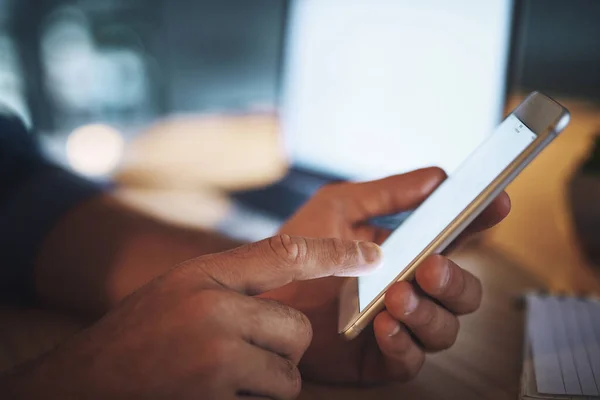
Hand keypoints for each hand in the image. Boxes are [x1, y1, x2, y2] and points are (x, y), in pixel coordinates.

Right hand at [2, 235, 380, 399]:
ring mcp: (215, 360)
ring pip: (289, 375)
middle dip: (281, 347)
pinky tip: (210, 393)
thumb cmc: (141, 332)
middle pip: (297, 330)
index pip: (287, 253)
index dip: (336, 254)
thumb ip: (237, 279)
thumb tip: (301, 272)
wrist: (85, 384)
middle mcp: (214, 312)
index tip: (373, 256)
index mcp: (205, 276)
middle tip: (241, 351)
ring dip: (268, 381)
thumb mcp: (184, 287)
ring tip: (221, 375)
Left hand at [261, 167, 510, 383]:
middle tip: (430, 266)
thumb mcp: (339, 208)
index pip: (455, 240)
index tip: (494, 204)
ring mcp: (397, 324)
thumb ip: (387, 193)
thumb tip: (436, 176)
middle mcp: (410, 289)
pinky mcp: (378, 358)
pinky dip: (405, 343)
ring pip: (445, 328)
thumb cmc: (296, 247)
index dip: (480, 223)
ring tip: (396, 295)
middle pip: (463, 292)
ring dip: (429, 312)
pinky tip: (385, 326)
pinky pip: (411, 360)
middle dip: (456, 280)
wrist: (257, 292)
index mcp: (406, 252)